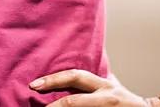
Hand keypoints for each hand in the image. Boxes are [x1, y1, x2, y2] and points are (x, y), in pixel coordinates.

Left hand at [29, 68, 159, 105]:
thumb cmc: (126, 101)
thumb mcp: (111, 85)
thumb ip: (94, 78)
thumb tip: (83, 58)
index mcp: (103, 85)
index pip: (74, 77)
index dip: (53, 80)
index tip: (33, 85)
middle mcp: (105, 97)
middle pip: (74, 101)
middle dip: (53, 106)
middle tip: (36, 106)